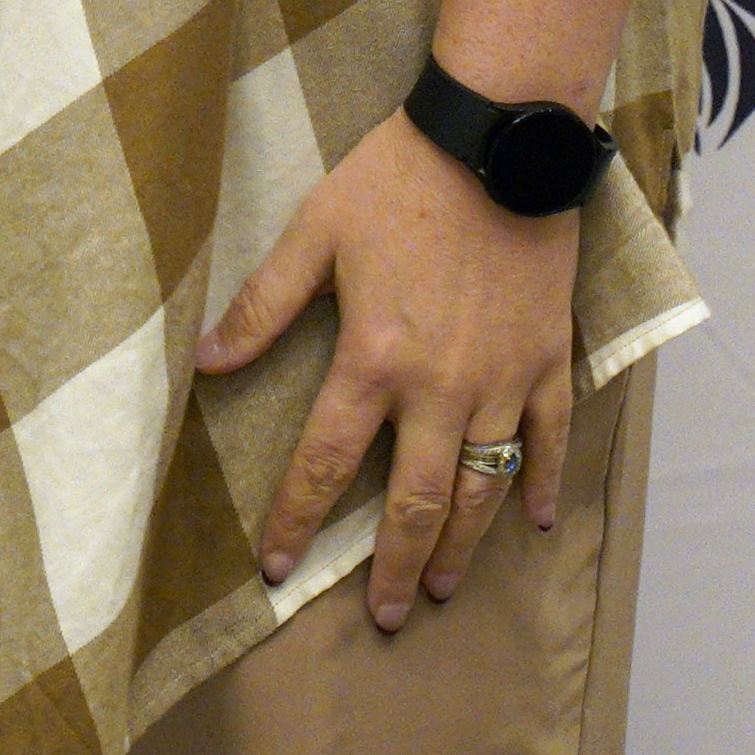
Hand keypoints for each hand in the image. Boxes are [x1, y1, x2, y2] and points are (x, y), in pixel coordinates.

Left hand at [198, 111, 576, 633]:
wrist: (496, 138)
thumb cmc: (398, 179)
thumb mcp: (315, 231)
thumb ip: (262, 304)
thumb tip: (206, 362)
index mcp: (372, 359)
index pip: (324, 463)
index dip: (298, 522)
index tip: (280, 570)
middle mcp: (437, 387)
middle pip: (413, 501)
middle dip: (393, 565)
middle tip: (384, 616)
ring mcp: (499, 378)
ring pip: (482, 485)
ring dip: (461, 544)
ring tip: (441, 587)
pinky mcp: (547, 359)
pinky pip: (549, 438)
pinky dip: (543, 484)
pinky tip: (534, 523)